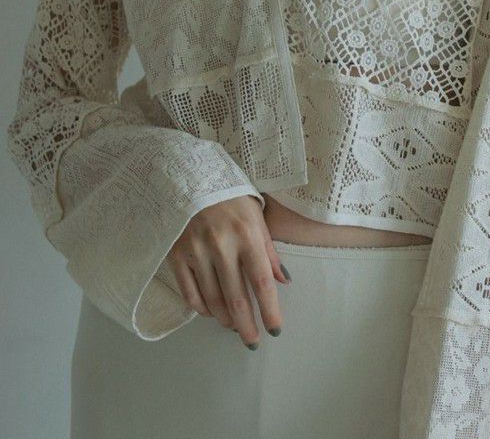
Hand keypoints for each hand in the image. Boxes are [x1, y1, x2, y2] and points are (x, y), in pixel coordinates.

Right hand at [166, 194, 289, 348]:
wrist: (189, 178)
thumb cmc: (230, 197)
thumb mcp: (256, 216)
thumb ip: (269, 250)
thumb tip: (284, 281)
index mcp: (247, 235)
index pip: (262, 282)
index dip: (269, 310)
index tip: (275, 330)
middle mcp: (222, 246)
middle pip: (237, 298)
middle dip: (247, 325)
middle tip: (253, 342)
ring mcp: (197, 252)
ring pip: (212, 299)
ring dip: (225, 318)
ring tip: (234, 326)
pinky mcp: (176, 255)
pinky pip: (190, 292)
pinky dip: (201, 308)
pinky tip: (211, 312)